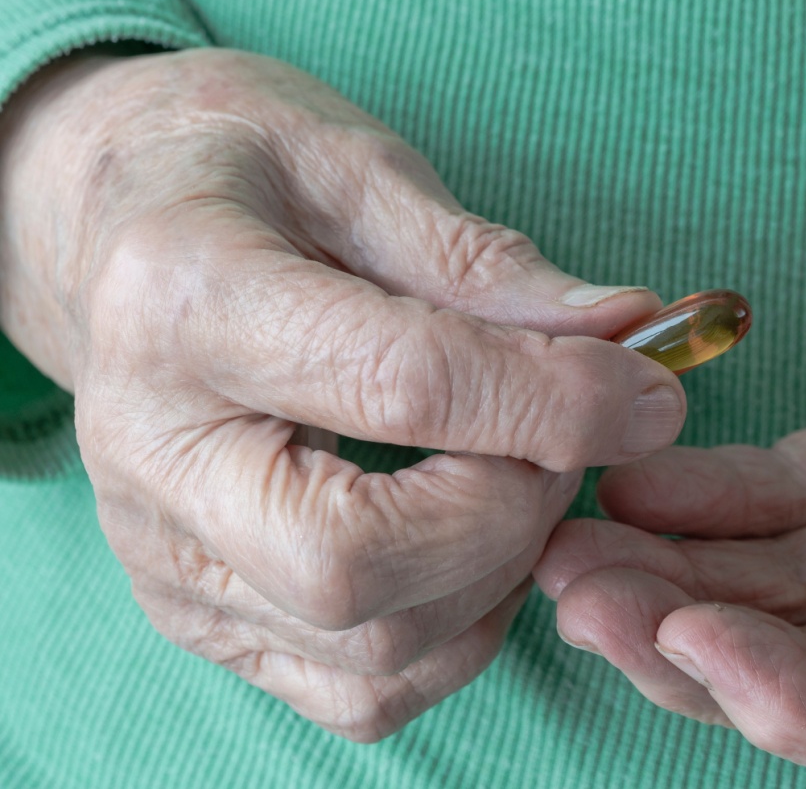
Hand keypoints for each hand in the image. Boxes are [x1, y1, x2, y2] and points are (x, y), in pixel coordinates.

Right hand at [0, 47, 685, 739]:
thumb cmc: (234, 171)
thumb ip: (488, 263)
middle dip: (512, 507)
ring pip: (369, 648)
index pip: (402, 387)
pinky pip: (356, 689)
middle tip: (569, 429)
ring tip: (525, 465)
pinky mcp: (197, 613)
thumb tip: (629, 334)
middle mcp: (150, 453)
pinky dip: (456, 630)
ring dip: (499, 570)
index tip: (653, 388)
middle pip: (356, 564)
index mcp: (185, 301)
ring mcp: (163, 554)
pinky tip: (477, 537)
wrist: (107, 222)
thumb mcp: (357, 163)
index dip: (557, 397)